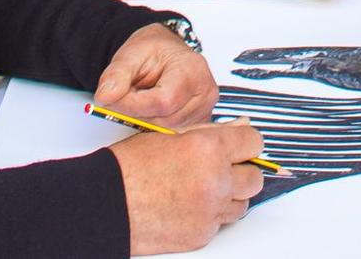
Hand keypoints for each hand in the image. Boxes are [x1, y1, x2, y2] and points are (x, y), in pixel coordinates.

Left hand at [95, 23, 216, 128]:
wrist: (165, 53)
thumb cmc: (153, 52)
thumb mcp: (129, 55)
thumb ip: (115, 75)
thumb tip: (105, 97)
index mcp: (193, 69)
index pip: (163, 100)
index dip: (133, 105)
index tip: (113, 99)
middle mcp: (205, 92)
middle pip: (165, 119)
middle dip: (137, 113)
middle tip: (124, 97)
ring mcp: (204, 110)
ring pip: (166, 130)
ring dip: (145, 119)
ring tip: (140, 98)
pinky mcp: (198, 123)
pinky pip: (171, 134)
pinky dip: (155, 125)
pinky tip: (150, 109)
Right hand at [110, 119, 263, 254]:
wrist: (106, 204)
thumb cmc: (131, 167)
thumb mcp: (171, 134)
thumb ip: (211, 132)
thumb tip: (241, 126)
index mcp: (208, 149)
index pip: (253, 142)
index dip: (245, 142)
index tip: (239, 145)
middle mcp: (216, 181)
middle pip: (254, 177)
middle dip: (242, 170)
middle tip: (222, 167)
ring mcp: (210, 211)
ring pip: (242, 203)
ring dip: (230, 194)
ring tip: (203, 186)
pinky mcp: (202, 234)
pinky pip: (221, 222)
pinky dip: (212, 213)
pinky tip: (190, 203)